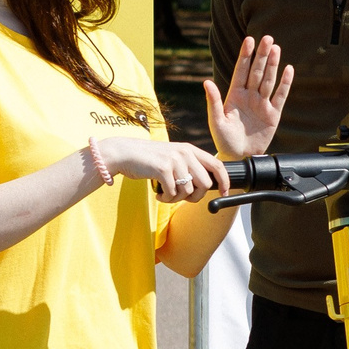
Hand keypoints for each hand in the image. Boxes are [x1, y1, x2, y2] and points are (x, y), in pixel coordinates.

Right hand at [98, 134, 229, 201]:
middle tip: (182, 197)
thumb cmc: (149, 159)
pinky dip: (166, 198)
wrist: (124, 153)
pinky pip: (173, 193)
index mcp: (190, 150)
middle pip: (205, 184)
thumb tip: (207, 185)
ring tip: (166, 193)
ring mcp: (174, 160)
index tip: (224, 192)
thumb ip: (189, 166)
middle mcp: (185, 153)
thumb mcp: (174, 157)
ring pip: (188, 191)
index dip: (224, 181)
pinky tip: (159, 193)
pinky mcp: (163, 169)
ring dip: (176, 198)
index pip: (217, 165)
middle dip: (195, 196)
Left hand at [203, 36, 293, 158]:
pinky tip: (289, 69)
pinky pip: (280, 96)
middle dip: (261, 55)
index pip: (240, 71)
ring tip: (276, 48)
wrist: (239, 157)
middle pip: (257, 71)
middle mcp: (249, 96)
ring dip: (273, 65)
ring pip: (268, 80)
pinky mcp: (273, 114)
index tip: (249, 40)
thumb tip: (206, 82)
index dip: (245, 55)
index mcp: (234, 95)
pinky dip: (285, 83)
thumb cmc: (224, 140)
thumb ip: (214, 101)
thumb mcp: (216, 121)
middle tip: (267, 38)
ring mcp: (262, 104)